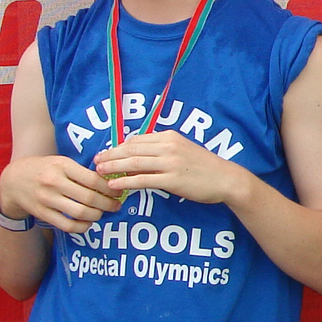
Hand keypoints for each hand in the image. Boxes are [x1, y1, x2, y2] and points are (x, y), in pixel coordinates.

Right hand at [0, 155, 121, 233]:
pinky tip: (88, 222)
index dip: (110, 188)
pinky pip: (67, 225)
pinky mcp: (42, 213)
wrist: (12, 179)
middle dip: (108, 204)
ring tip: (102, 213)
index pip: (93, 180)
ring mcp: (46, 199)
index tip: (118, 192)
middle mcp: (54, 182)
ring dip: (97, 215)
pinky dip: (82, 226)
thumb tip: (111, 181)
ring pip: (80, 213)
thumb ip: (82, 171)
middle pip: (89, 198)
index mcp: (62, 166)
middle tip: (116, 205)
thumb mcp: (62, 162)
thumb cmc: (45, 169)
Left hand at [93, 131, 243, 204]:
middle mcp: (168, 147)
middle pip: (131, 149)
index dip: (118, 146)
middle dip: (110, 155)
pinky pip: (142, 180)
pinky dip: (125, 182)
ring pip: (133, 163)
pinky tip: (114, 185)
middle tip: (95, 161)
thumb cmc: (205, 166)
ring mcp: (170, 163)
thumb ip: (162, 149)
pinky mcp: (172, 180)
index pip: (136, 139)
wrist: (226, 179)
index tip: (106, 153)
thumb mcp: (184, 150)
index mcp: (170, 136)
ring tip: (99, 172)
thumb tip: (138, 156)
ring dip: (112, 167)